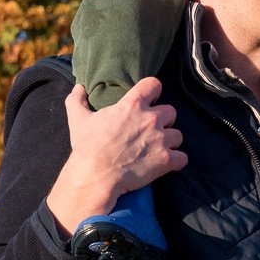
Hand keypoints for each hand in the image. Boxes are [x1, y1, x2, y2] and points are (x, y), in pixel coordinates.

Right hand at [47, 80, 186, 233]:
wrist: (96, 175)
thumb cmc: (87, 147)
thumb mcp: (78, 119)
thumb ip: (77, 100)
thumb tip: (78, 87)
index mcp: (132, 105)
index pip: (154, 85)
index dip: (153, 91)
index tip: (150, 99)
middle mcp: (150, 119)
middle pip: (171, 111)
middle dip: (164, 120)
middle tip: (152, 130)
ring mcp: (160, 139)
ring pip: (178, 135)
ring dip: (170, 141)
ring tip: (158, 149)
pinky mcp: (166, 160)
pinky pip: (182, 158)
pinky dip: (176, 161)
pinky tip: (168, 164)